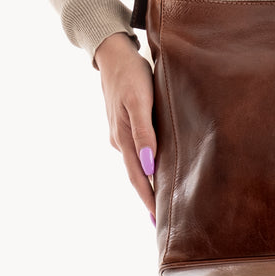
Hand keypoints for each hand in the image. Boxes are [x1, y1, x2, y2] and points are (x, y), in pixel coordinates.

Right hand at [95, 32, 156, 220]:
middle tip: (160, 222)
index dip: (148, 199)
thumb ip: (144, 132)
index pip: (138, 177)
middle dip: (147, 198)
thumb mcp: (139, 101)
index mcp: (123, 138)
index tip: (157, 221)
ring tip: (161, 200)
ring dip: (146, 182)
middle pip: (135, 175)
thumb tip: (148, 166)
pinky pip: (136, 150)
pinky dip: (145, 164)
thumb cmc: (131, 74)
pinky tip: (154, 167)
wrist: (113, 53)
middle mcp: (120, 140)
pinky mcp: (124, 122)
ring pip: (135, 163)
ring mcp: (120, 132)